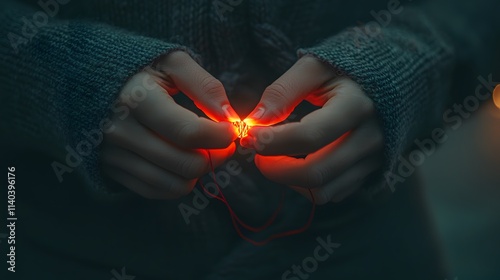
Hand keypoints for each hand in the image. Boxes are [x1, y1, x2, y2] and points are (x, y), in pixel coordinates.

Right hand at [101, 51, 238, 198]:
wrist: (88, 80)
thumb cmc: (139, 70)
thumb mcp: (172, 62)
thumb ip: (205, 86)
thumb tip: (229, 118)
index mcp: (137, 100)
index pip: (189, 133)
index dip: (221, 136)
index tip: (231, 129)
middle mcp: (122, 132)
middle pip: (187, 164)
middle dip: (217, 156)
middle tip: (223, 143)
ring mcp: (115, 156)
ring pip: (175, 184)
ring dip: (199, 171)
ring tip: (203, 151)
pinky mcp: (112, 171)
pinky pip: (157, 192)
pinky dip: (179, 181)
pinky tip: (182, 160)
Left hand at [241, 55, 383, 203]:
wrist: (393, 78)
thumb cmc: (347, 69)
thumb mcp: (315, 67)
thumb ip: (283, 91)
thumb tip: (255, 121)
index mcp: (357, 106)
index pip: (309, 136)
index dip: (273, 141)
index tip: (249, 136)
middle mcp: (371, 138)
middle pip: (315, 172)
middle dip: (275, 169)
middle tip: (256, 152)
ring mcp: (374, 159)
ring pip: (322, 191)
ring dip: (289, 181)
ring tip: (275, 158)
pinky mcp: (371, 172)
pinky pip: (333, 193)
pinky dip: (307, 185)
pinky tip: (297, 162)